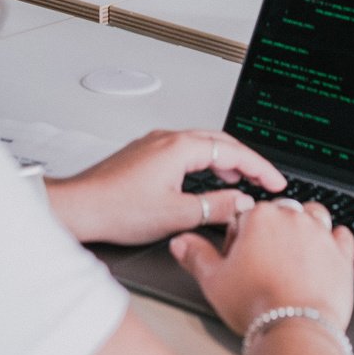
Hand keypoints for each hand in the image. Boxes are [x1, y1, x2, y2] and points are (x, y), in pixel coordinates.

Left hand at [46, 128, 286, 246]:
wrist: (79, 207)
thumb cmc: (117, 209)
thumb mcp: (175, 215)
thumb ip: (214, 207)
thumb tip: (240, 203)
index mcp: (179, 147)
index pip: (233, 150)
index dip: (259, 167)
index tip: (275, 181)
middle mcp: (167, 139)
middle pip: (219, 141)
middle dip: (245, 160)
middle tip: (263, 179)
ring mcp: (154, 144)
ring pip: (200, 144)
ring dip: (224, 160)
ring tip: (239, 181)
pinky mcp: (144, 154)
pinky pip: (184, 151)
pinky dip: (203, 162)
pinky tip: (203, 180)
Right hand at [170, 198, 353, 336]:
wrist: (295, 330)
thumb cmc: (256, 306)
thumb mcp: (214, 282)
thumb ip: (196, 256)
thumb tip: (181, 242)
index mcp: (260, 217)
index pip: (245, 215)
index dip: (238, 238)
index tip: (238, 258)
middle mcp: (292, 218)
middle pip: (279, 212)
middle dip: (271, 231)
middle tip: (262, 261)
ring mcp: (320, 234)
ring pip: (313, 215)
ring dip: (305, 227)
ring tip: (293, 253)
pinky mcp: (342, 254)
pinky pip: (341, 236)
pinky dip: (334, 242)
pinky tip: (324, 256)